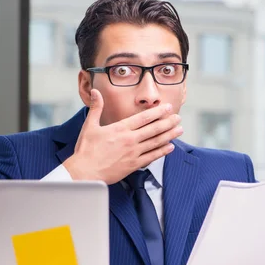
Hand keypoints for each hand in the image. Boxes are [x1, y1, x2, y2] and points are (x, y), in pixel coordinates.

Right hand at [63, 89, 182, 184]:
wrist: (85, 173)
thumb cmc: (85, 150)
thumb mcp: (89, 126)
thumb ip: (96, 108)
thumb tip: (95, 92)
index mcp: (120, 129)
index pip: (144, 117)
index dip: (158, 112)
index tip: (168, 107)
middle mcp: (130, 140)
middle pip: (154, 129)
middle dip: (168, 122)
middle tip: (178, 117)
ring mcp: (133, 153)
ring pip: (156, 142)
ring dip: (169, 135)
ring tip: (179, 130)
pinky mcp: (133, 165)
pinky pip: (152, 157)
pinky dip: (162, 151)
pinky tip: (170, 147)